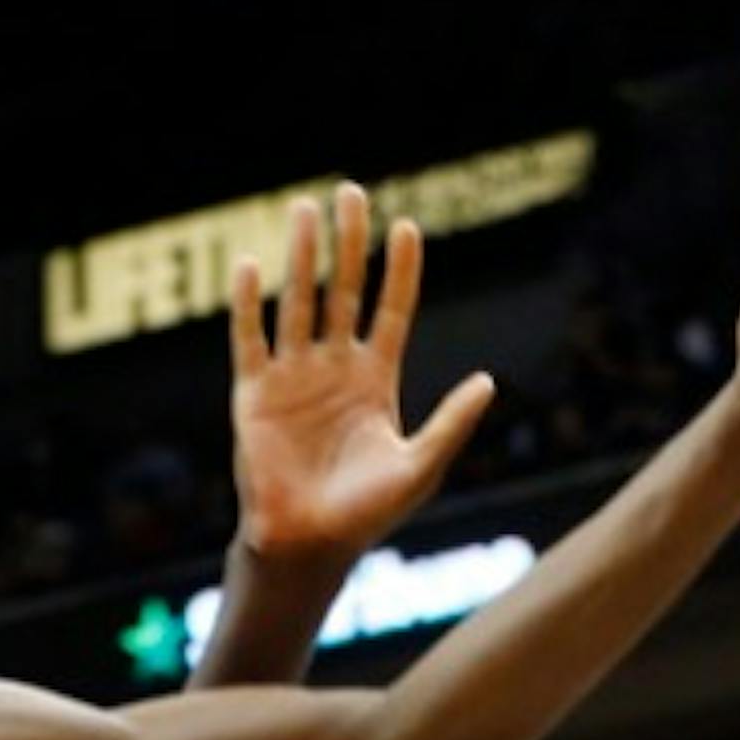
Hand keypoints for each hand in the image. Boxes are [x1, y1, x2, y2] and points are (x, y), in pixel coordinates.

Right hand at [229, 183, 494, 565]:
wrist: (308, 546)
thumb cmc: (366, 514)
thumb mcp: (420, 465)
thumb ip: (451, 421)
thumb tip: (490, 380)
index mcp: (375, 382)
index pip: (389, 311)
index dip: (399, 271)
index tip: (407, 228)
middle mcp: (333, 370)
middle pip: (343, 291)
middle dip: (348, 244)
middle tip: (351, 193)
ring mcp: (292, 378)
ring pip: (299, 302)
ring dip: (301, 256)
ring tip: (305, 209)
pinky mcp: (254, 394)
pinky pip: (250, 339)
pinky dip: (249, 304)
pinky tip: (253, 266)